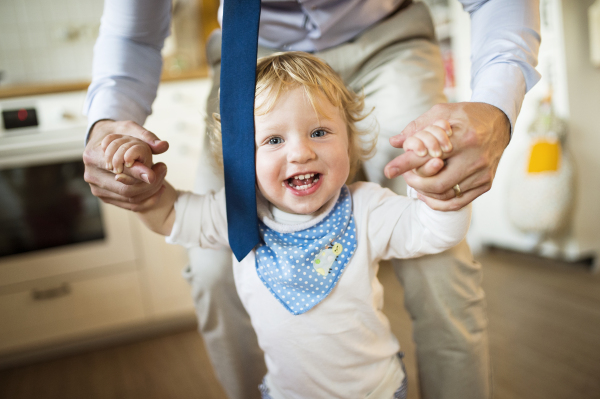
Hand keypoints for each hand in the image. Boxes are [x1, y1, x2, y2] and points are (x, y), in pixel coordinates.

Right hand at [83, 120, 169, 211]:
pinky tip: (160, 188)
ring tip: (163, 176)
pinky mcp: (106, 198)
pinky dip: (149, 200)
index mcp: (92, 156)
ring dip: (151, 191)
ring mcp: (97, 189)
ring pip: (130, 199)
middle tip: (163, 169)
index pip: (118, 169)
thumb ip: (146, 136)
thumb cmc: (117, 133)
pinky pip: (131, 205)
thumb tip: (163, 146)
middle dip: (149, 183)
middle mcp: (91, 175)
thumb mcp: (130, 128)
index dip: (137, 172)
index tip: (154, 173)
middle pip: (126, 188)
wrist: (105, 143)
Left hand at [384, 102, 509, 210]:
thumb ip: (417, 128)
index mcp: (463, 138)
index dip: (405, 164)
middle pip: (436, 183)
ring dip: (425, 192)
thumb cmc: (466, 116)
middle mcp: (475, 158)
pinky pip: (458, 202)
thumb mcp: (441, 113)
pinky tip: (428, 194)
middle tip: (406, 175)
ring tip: (416, 182)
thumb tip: (395, 142)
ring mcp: (482, 173)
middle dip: (415, 182)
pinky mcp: (486, 183)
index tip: (388, 171)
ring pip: (446, 195)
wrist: (500, 122)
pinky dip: (439, 201)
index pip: (429, 156)